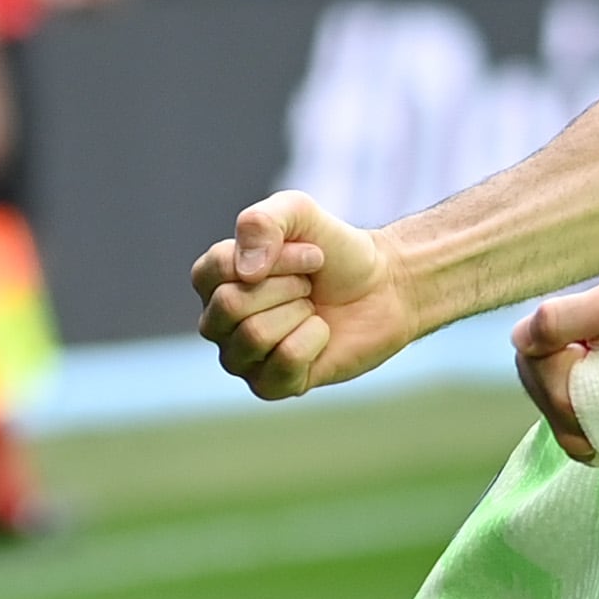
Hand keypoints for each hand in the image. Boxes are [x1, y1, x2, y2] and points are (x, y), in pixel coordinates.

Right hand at [192, 190, 415, 401]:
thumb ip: (261, 221)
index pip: (217, 270)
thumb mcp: (299, 213)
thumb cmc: (335, 252)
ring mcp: (241, 358)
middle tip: (309, 285)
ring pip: (254, 336)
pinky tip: (320, 334)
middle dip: (287, 287)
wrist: (385, 287)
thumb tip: (246, 272)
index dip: (275, 258)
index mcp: (214, 281)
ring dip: (299, 312)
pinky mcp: (271, 386)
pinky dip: (315, 339)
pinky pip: (284, 362)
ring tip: (312, 308)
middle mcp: (217, 323)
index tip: (312, 253)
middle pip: (231, 306)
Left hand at [509, 280, 598, 466]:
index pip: (530, 347)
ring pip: (547, 388)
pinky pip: (564, 407)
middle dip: (565, 346)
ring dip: (572, 364)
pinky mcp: (595, 449)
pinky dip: (579, 384)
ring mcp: (585, 449)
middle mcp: (574, 439)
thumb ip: (561, 317)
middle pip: (533, 371)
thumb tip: (519, 337)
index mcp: (574, 406)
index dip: (566, 326)